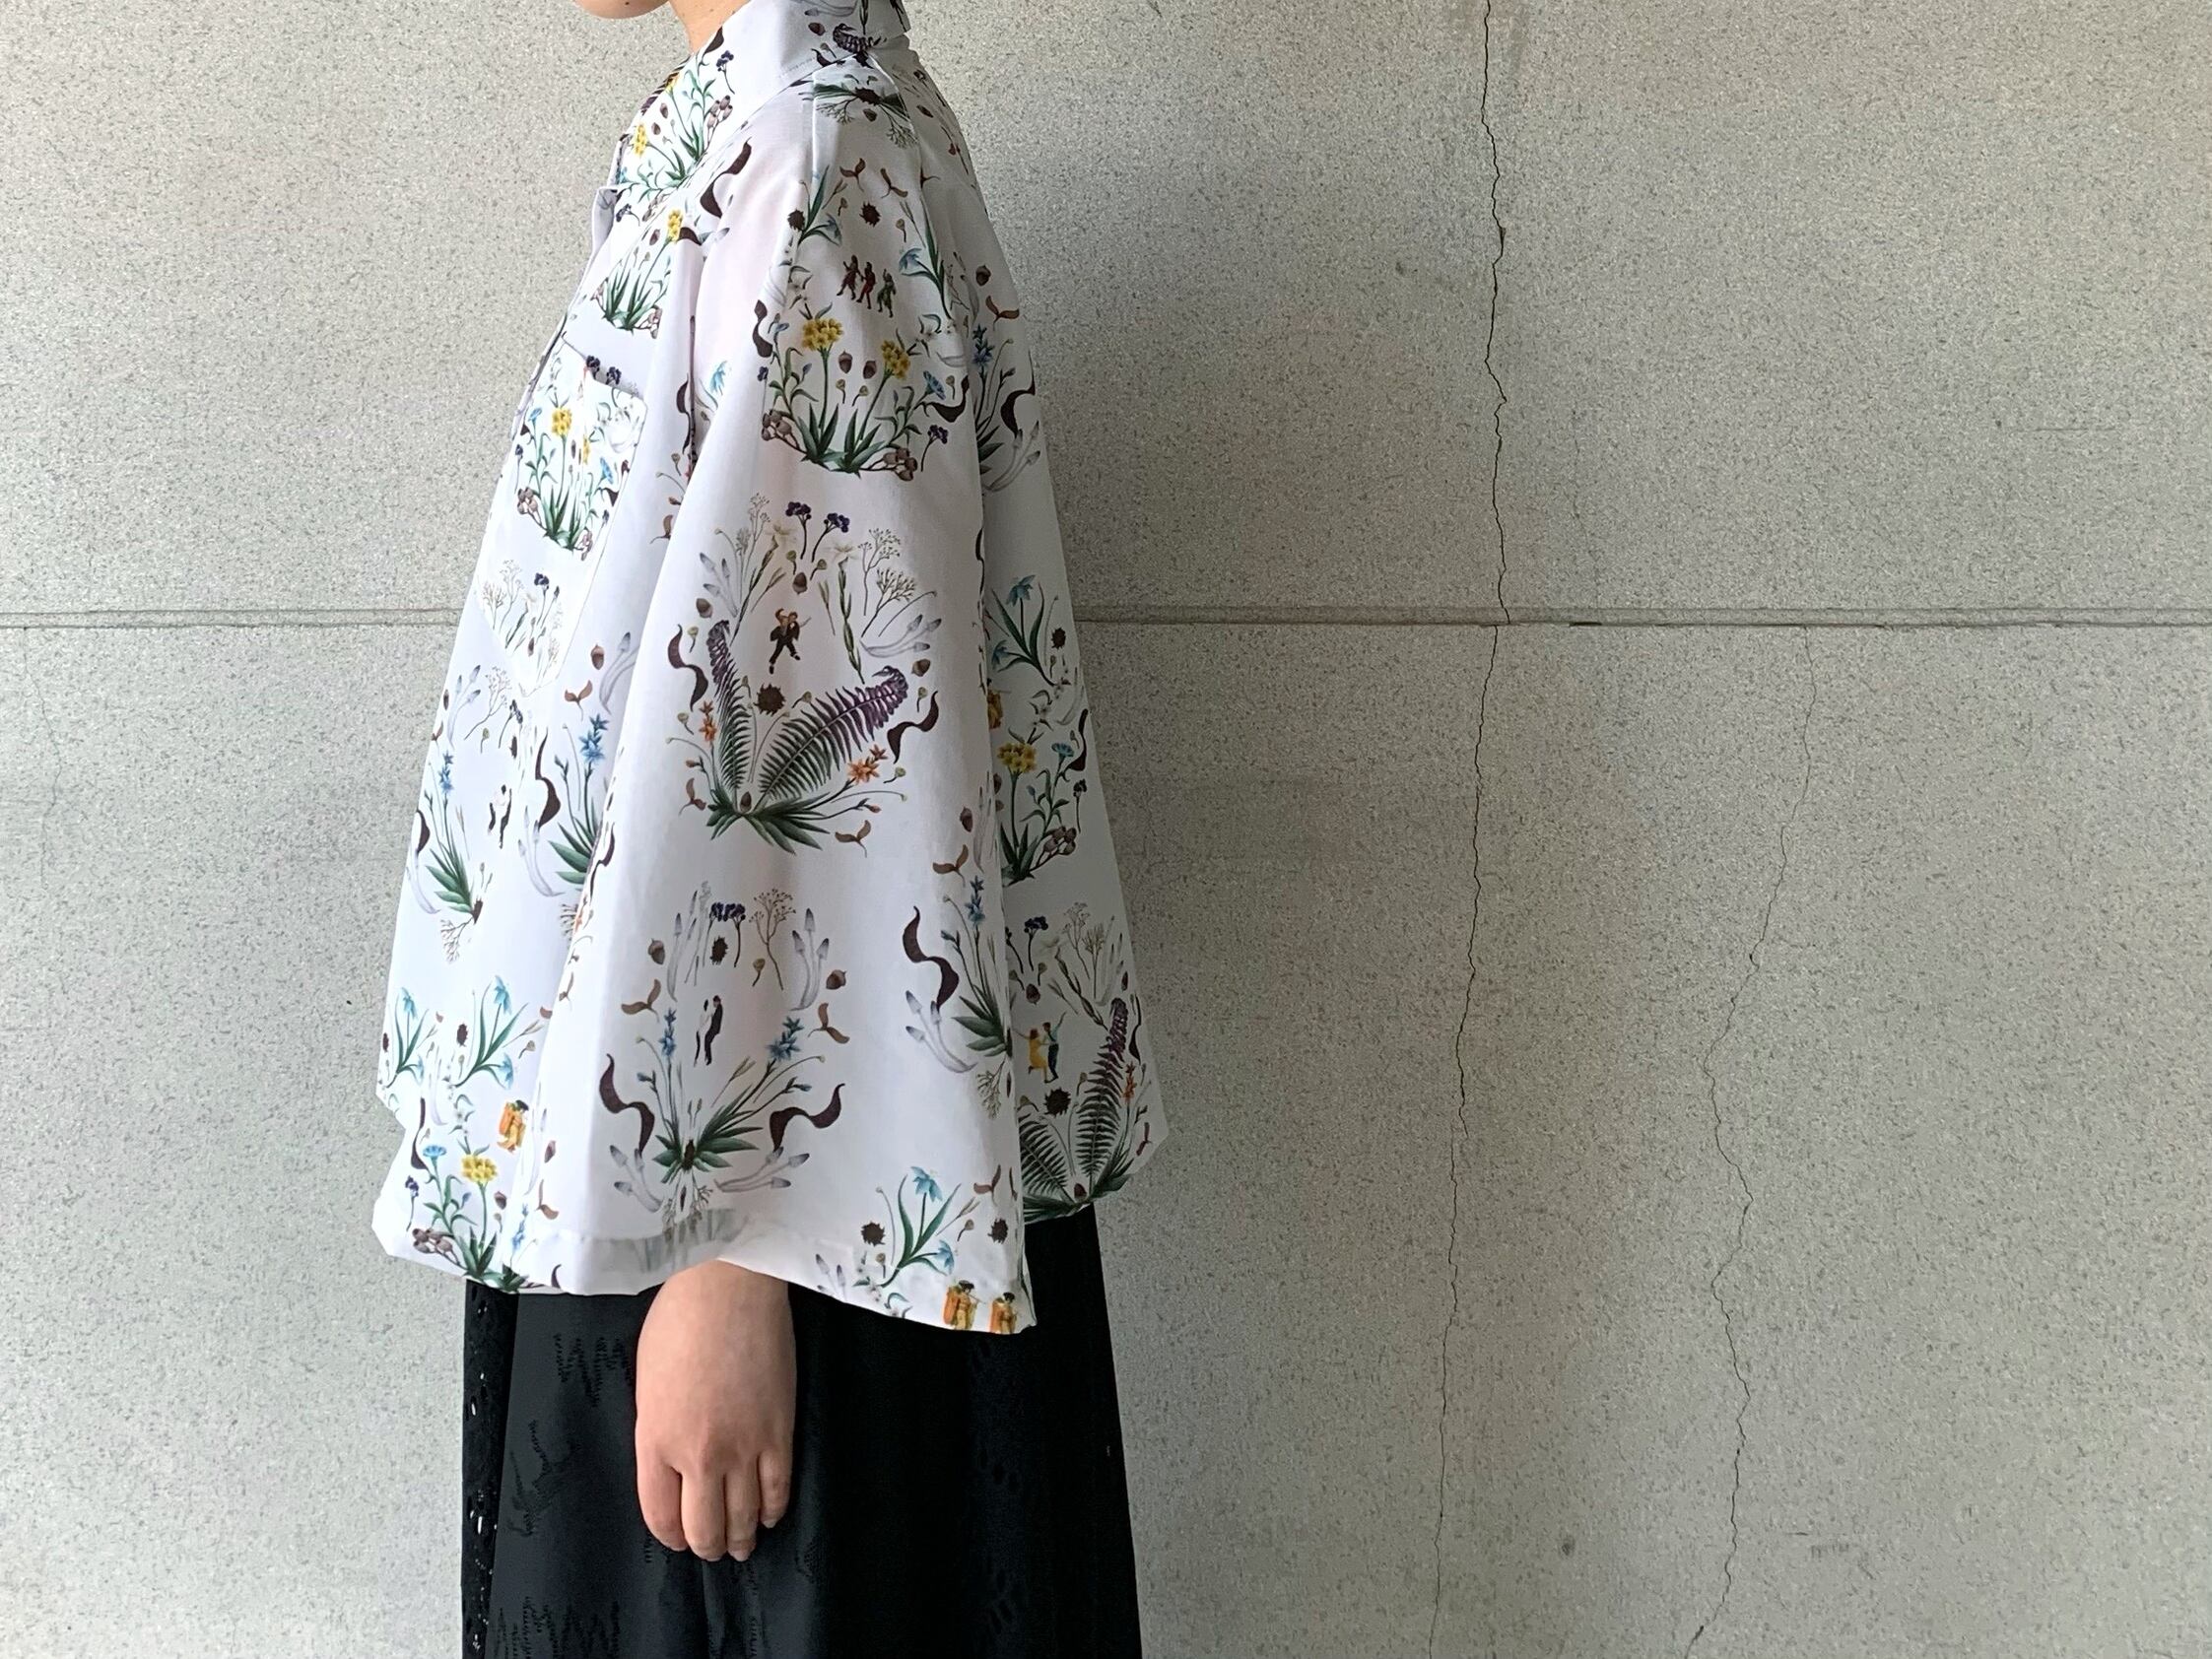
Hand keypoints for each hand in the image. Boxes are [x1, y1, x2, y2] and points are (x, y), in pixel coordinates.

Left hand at [634, 1259, 795, 1560]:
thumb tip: (673, 1461)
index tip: (678, 1537)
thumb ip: (657, 1432)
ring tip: (741, 1543)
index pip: (661, 1517)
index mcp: (656, 1441)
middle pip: (704, 1527)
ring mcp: (744, 1445)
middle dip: (707, 1545)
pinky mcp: (780, 1430)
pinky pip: (779, 1488)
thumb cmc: (679, 1320)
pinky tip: (769, 1514)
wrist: (728, 1286)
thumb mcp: (647, 1383)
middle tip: (711, 1548)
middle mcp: (698, 1454)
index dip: (672, 1536)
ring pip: (743, 1516)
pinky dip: (773, 1509)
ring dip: (741, 1537)